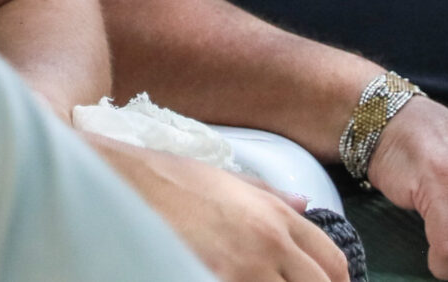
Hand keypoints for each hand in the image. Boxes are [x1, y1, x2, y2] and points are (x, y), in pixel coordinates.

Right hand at [89, 136, 347, 281]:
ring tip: (256, 281)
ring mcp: (241, 269)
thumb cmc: (165, 177)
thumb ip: (269, 195)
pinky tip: (229, 281)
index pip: (332, 262)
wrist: (115, 180)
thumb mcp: (222, 176)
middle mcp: (267, 242)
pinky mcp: (211, 280)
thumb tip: (305, 208)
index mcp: (273, 214)